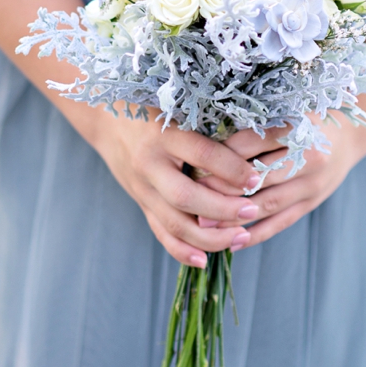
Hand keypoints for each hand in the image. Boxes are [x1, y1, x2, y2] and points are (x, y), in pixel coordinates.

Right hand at [81, 104, 262, 266]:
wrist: (106, 117)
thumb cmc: (153, 105)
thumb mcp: (177, 107)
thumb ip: (209, 124)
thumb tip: (259, 133)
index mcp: (163, 133)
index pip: (201, 154)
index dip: (231, 168)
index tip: (257, 177)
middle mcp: (149, 163)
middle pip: (186, 196)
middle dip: (223, 210)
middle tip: (252, 211)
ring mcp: (142, 187)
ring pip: (174, 222)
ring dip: (209, 236)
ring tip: (240, 236)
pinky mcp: (140, 202)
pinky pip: (160, 232)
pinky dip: (181, 250)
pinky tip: (204, 260)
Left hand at [200, 115, 365, 246]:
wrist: (348, 135)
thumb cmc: (305, 119)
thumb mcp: (283, 112)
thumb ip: (252, 126)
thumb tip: (206, 145)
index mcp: (298, 127)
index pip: (250, 144)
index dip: (220, 156)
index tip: (193, 163)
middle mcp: (309, 157)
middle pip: (258, 177)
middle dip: (222, 190)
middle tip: (192, 197)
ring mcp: (312, 184)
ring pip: (267, 204)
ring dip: (234, 216)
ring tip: (205, 224)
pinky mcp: (311, 203)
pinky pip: (280, 223)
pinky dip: (256, 234)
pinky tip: (233, 241)